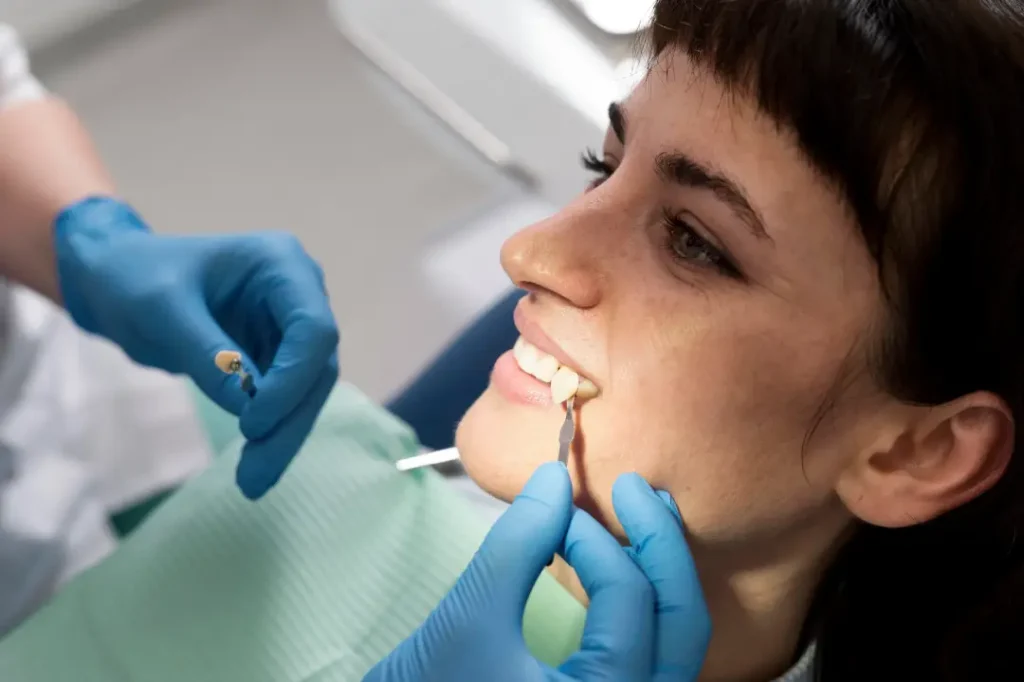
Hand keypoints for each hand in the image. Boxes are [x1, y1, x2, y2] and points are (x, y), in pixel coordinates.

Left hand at [53, 196, 338, 498]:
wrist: (115, 280)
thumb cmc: (134, 278)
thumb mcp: (162, 310)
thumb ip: (208, 355)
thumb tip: (249, 410)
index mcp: (282, 265)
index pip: (314, 329)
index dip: (292, 380)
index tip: (251, 422)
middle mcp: (299, 293)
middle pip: (316, 366)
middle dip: (289, 421)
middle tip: (255, 477)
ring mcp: (290, 325)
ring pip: (307, 390)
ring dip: (284, 435)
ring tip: (252, 482)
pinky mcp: (276, 353)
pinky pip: (286, 398)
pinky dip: (272, 431)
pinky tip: (254, 464)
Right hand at [364, 462, 710, 681]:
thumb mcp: (470, 616)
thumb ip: (517, 543)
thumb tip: (554, 478)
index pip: (628, 600)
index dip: (595, 538)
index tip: (554, 508)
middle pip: (682, 621)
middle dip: (661, 543)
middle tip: (634, 486)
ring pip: (679, 642)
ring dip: (664, 572)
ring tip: (646, 513)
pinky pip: (657, 657)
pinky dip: (649, 606)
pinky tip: (629, 564)